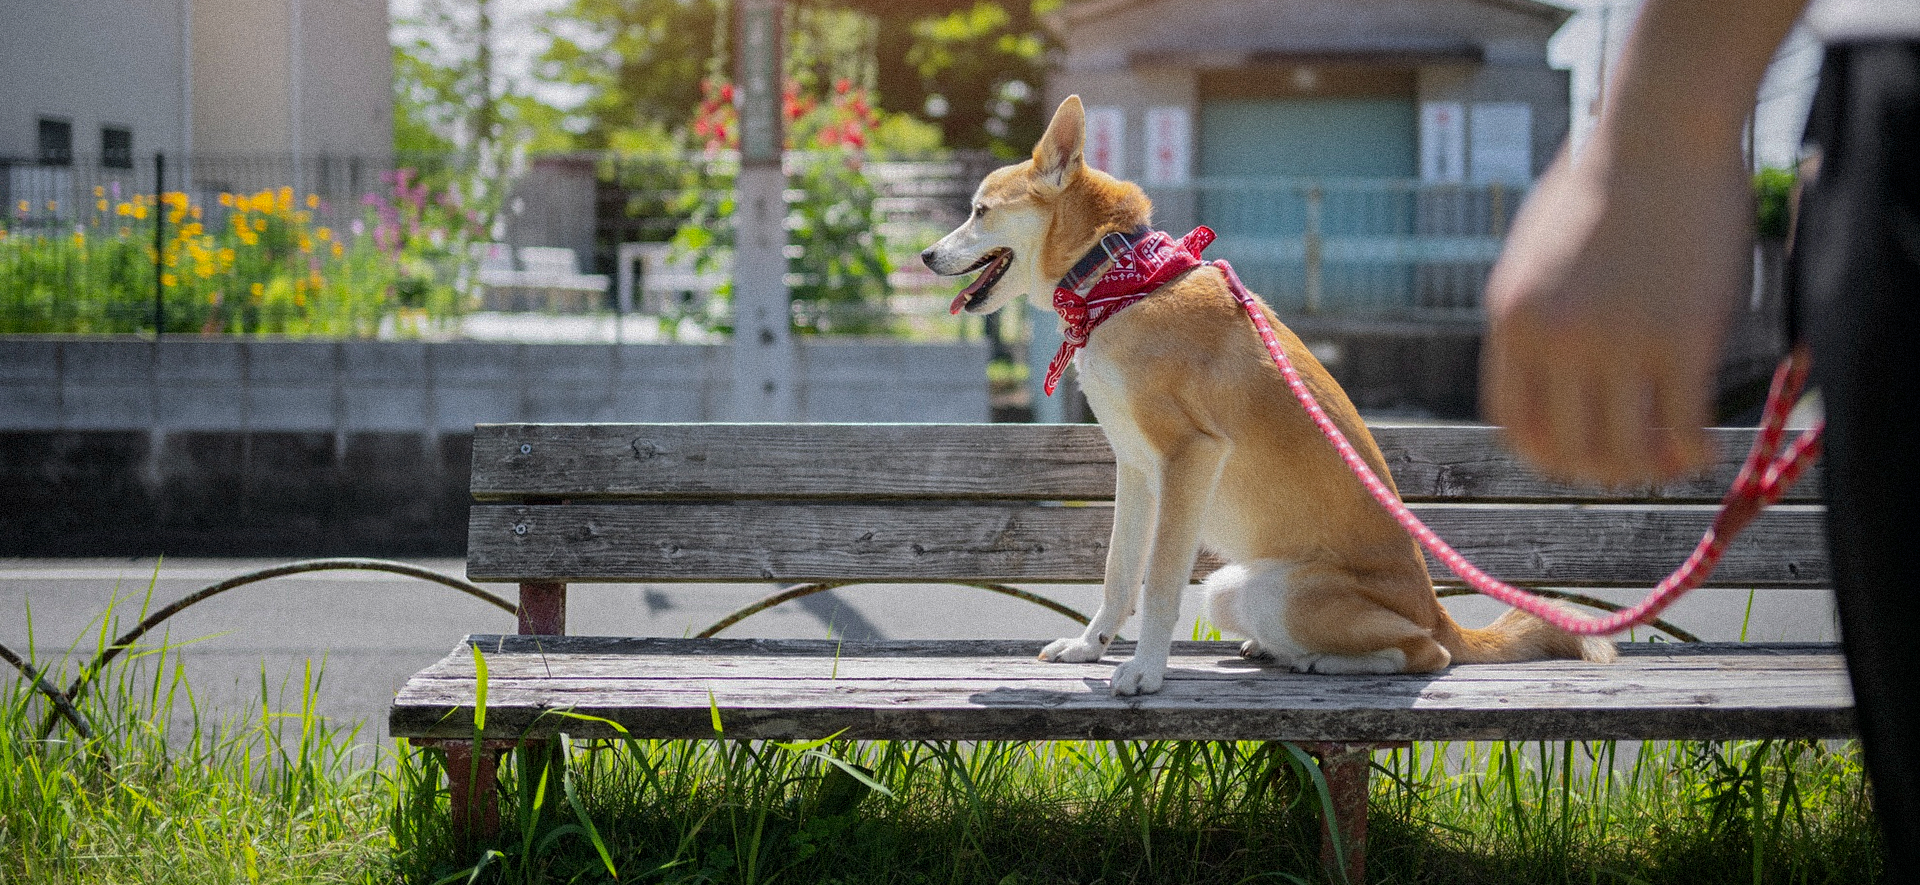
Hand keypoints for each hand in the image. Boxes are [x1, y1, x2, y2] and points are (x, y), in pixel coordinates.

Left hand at [1482, 144, 1750, 486]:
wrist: (1658, 130)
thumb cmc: (1601, 184)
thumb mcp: (1536, 256)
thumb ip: (1535, 318)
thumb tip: (1547, 383)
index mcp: (1512, 320)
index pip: (1515, 427)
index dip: (1547, 457)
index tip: (1575, 458)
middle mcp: (1555, 338)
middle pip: (1568, 452)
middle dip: (1600, 470)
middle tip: (1631, 461)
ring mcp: (1617, 341)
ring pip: (1624, 453)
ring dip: (1647, 469)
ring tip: (1667, 458)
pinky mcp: (1682, 337)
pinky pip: (1683, 430)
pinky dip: (1692, 454)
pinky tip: (1701, 449)